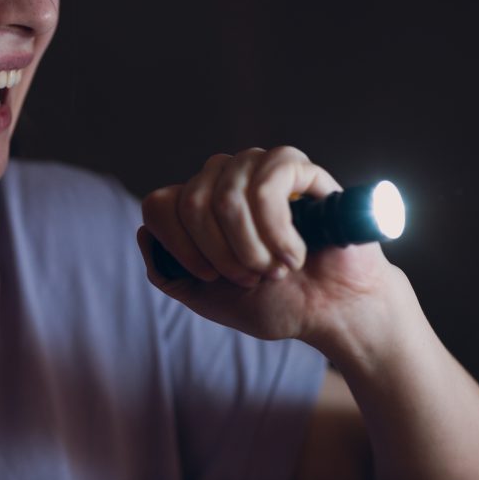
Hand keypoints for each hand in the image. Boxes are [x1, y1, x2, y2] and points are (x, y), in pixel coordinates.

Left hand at [138, 147, 397, 345]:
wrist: (333, 312)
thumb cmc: (276, 302)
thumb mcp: (206, 298)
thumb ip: (167, 272)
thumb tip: (144, 232)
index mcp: (197, 204)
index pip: (159, 204)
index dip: (179, 245)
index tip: (211, 277)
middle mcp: (222, 178)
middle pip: (191, 202)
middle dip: (222, 254)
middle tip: (253, 276)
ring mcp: (258, 167)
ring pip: (227, 197)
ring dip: (252, 248)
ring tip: (277, 268)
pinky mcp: (297, 167)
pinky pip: (268, 185)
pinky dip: (278, 231)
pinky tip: (296, 252)